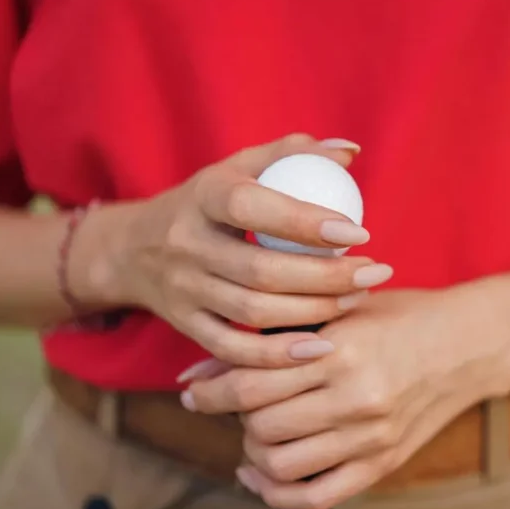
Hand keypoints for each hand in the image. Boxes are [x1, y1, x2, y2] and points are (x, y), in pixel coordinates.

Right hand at [76, 133, 394, 366]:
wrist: (135, 249)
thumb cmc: (210, 202)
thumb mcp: (240, 168)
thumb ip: (294, 153)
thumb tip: (350, 153)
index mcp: (203, 196)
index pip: (251, 207)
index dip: (305, 222)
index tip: (358, 232)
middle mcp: (186, 243)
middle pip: (259, 269)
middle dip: (326, 276)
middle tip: (374, 272)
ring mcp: (183, 288)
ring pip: (252, 311)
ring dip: (313, 310)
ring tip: (357, 298)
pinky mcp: (185, 325)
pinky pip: (232, 350)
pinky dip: (276, 355)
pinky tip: (319, 347)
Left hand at [180, 284, 509, 508]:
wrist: (467, 343)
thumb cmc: (397, 315)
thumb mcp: (334, 311)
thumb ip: (267, 340)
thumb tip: (193, 371)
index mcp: (340, 349)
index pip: (250, 384)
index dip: (210, 392)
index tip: (195, 391)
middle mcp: (355, 397)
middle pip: (259, 426)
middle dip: (233, 417)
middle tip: (237, 401)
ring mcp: (370, 436)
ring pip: (280, 465)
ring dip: (253, 451)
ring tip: (256, 430)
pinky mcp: (382, 464)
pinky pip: (315, 497)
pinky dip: (277, 493)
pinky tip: (262, 474)